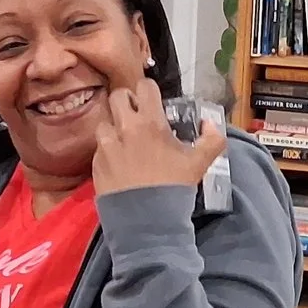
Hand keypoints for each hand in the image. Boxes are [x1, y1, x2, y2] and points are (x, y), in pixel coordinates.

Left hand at [91, 79, 225, 195]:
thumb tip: (209, 124)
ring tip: (123, 141)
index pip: (145, 86)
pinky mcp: (96, 163)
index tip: (152, 100)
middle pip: (117, 96)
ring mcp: (107, 146)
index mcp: (150, 122)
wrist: (147, 220)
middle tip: (135, 116)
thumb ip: (212, 139)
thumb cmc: (174, 188)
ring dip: (113, 127)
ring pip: (104, 122)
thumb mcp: (200, 163)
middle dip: (127, 102)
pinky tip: (117, 163)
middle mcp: (125, 128)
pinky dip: (107, 150)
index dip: (149, 90)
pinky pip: (98, 148)